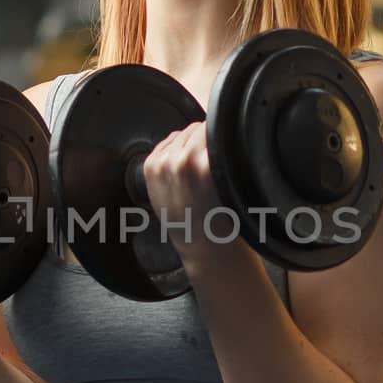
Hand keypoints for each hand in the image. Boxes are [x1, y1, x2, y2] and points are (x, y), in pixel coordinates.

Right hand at [140, 123, 234, 270]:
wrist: (210, 251)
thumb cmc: (192, 227)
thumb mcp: (163, 197)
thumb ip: (166, 168)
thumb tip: (181, 142)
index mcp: (151, 167)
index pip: (175, 138)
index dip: (191, 149)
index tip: (200, 167)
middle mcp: (167, 162)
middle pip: (192, 131)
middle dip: (205, 146)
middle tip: (213, 173)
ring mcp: (187, 160)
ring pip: (207, 132)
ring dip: (219, 146)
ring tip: (223, 174)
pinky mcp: (209, 163)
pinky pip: (222, 138)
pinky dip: (231, 149)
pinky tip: (230, 171)